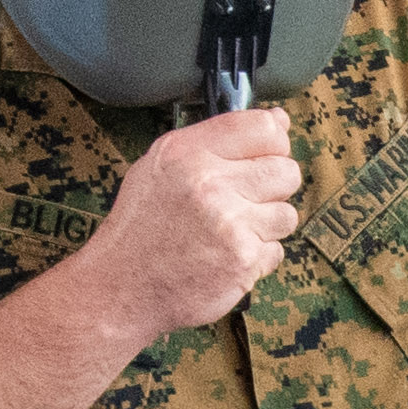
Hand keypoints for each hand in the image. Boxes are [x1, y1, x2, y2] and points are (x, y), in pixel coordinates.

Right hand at [67, 104, 302, 343]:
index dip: (275, 143)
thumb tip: (279, 120)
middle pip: (286, 170)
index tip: (265, 156)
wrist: (120, 288)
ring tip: (230, 233)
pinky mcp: (243, 260)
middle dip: (273, 188)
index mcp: (186, 152)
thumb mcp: (160, 166)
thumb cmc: (141, 227)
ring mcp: (229, 223)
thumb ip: (218, 140)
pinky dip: (257, 258)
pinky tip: (225, 257)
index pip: (263, 127)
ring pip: (287, 214)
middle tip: (243, 203)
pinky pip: (276, 251)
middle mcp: (209, 182)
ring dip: (266, 226)